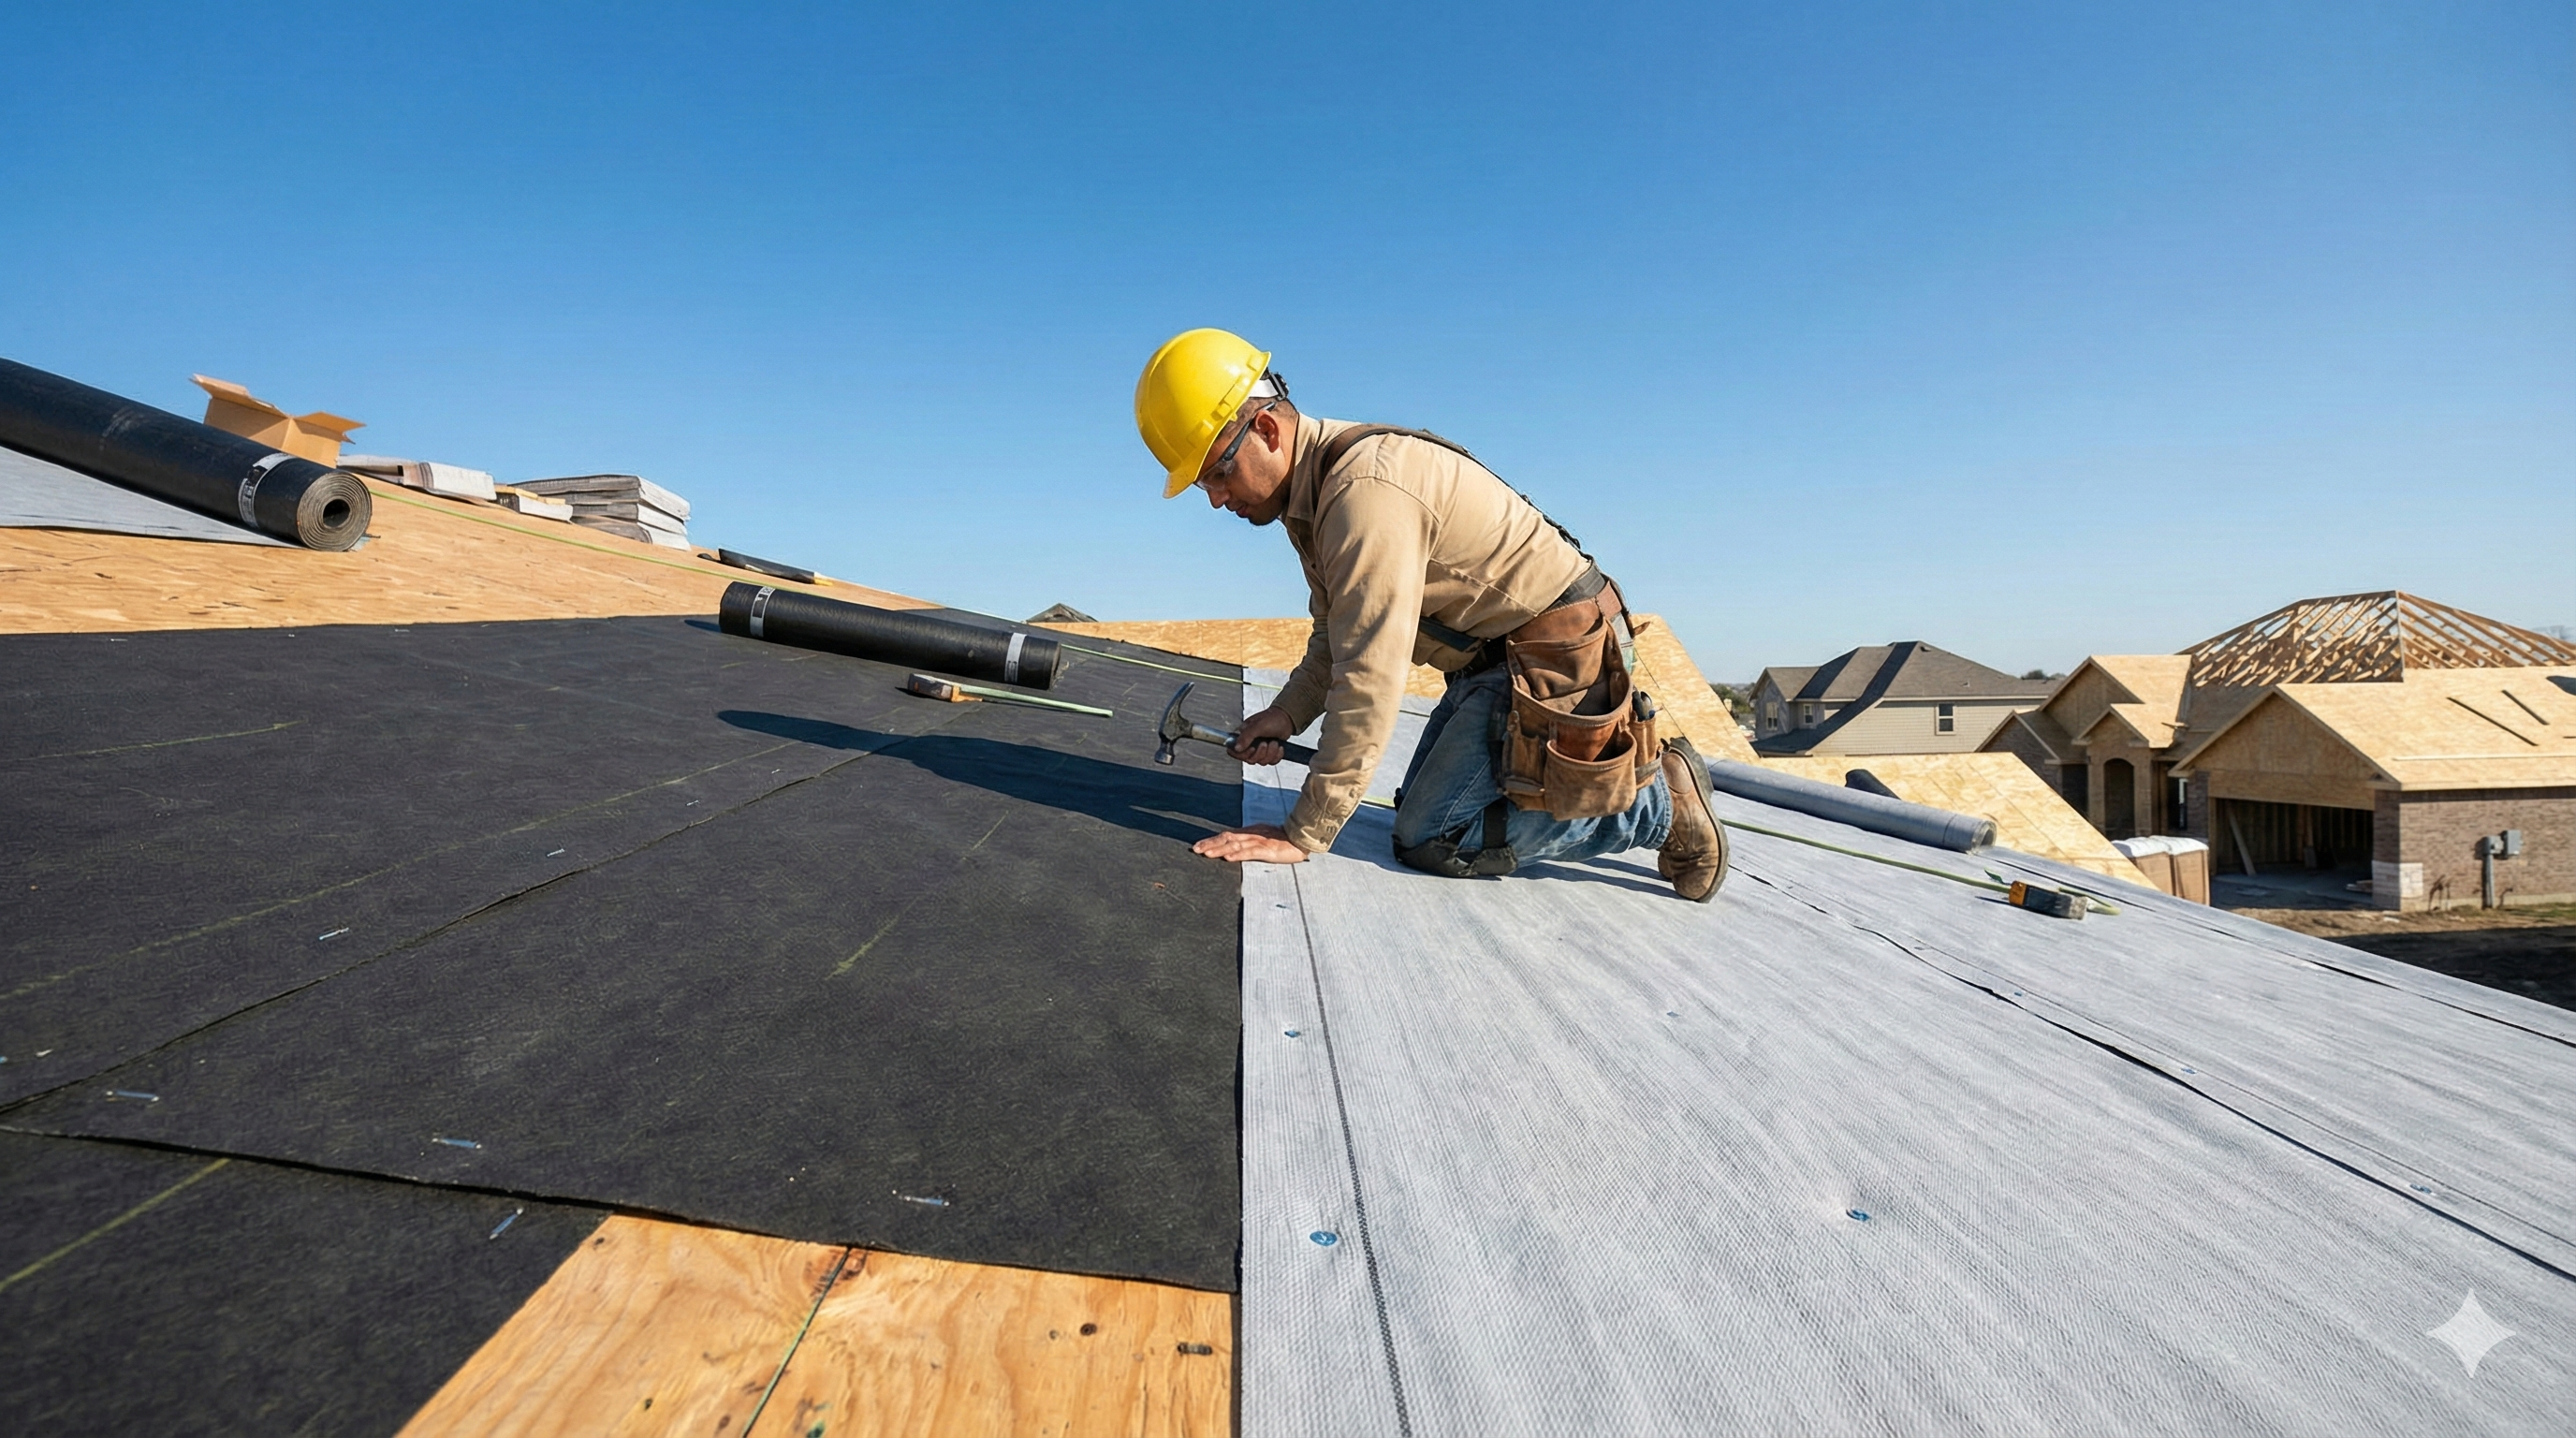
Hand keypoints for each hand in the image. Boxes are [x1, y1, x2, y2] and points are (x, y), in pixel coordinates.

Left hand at [1193, 823, 1308, 864]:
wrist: (1302, 838)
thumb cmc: (1283, 840)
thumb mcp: (1263, 839)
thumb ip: (1249, 843)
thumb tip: (1233, 850)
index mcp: (1250, 832)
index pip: (1227, 835)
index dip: (1211, 840)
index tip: (1198, 845)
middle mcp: (1252, 834)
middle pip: (1227, 838)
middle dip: (1210, 844)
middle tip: (1195, 849)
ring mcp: (1259, 841)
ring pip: (1236, 844)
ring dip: (1220, 849)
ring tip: (1207, 854)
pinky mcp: (1268, 849)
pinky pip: (1251, 852)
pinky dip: (1238, 854)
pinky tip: (1229, 858)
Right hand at [1228, 706, 1296, 765]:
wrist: (1288, 719)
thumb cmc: (1272, 719)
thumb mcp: (1258, 726)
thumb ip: (1246, 736)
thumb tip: (1236, 748)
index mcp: (1242, 735)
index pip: (1233, 750)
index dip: (1241, 754)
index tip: (1252, 748)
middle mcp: (1249, 743)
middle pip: (1248, 759)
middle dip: (1260, 753)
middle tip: (1265, 743)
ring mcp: (1259, 749)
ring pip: (1261, 761)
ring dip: (1270, 753)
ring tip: (1274, 742)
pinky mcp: (1269, 753)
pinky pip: (1270, 762)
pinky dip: (1277, 755)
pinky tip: (1279, 746)